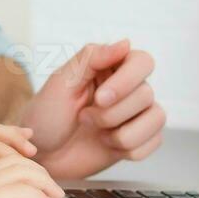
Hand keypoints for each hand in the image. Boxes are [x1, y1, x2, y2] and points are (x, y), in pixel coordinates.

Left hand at [17, 40, 164, 179]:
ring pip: (156, 118)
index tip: (100, 98)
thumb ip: (91, 58)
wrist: (42, 154)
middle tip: (84, 117)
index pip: (143, 62)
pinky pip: (155, 142)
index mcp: (111, 67)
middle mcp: (129, 88)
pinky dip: (128, 148)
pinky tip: (107, 144)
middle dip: (112, 113)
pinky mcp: (140, 139)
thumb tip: (125, 43)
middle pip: (147, 93)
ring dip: (121, 133)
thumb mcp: (61, 82)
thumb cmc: (47, 114)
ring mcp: (136, 114)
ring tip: (96, 131)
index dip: (127, 80)